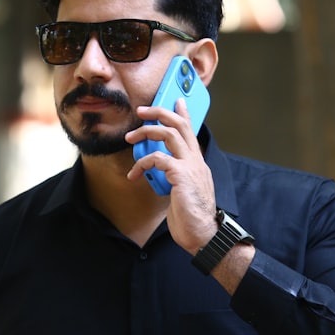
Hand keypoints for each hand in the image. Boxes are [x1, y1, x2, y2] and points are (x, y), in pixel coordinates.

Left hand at [124, 98, 218, 253]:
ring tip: (130, 138)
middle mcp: (196, 160)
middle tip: (141, 111)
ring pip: (169, 134)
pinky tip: (134, 175)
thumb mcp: (183, 191)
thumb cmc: (191, 217)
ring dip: (146, 132)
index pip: (191, 131)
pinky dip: (142, 163)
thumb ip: (175, 176)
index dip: (183, 113)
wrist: (203, 234)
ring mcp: (190, 166)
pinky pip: (158, 158)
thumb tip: (162, 170)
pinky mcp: (181, 175)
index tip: (176, 100)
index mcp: (197, 163)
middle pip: (179, 125)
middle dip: (159, 112)